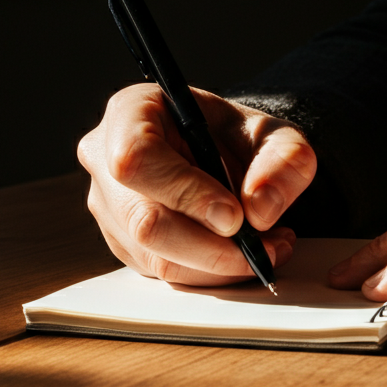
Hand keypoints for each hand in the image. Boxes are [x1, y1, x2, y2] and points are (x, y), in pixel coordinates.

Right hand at [77, 84, 316, 285]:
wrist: (217, 152)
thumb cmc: (232, 134)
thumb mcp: (272, 131)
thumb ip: (282, 160)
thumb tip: (260, 211)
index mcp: (129, 113)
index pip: (138, 158)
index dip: (185, 192)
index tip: (235, 215)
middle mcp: (104, 160)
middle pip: (144, 221)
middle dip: (212, 247)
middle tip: (263, 246)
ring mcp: (107, 206)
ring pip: (155, 256)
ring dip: (218, 265)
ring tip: (265, 247)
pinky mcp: (121, 242)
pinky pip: (162, 273)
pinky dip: (208, 273)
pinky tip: (239, 253)